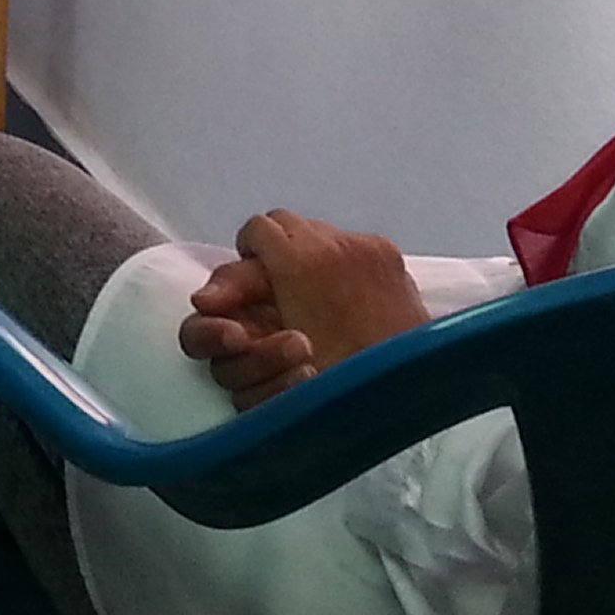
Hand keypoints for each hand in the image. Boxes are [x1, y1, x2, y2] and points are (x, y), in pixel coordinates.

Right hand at [181, 208, 428, 409]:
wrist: (410, 392)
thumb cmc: (339, 378)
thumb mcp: (274, 350)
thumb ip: (239, 313)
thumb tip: (203, 299)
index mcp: (298, 261)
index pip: (257, 230)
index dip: (250, 255)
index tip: (255, 283)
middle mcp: (331, 241)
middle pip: (284, 222)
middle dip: (277, 251)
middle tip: (280, 289)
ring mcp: (366, 245)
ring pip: (317, 231)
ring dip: (310, 257)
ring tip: (317, 296)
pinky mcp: (390, 256)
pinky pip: (351, 245)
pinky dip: (343, 265)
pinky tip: (351, 303)